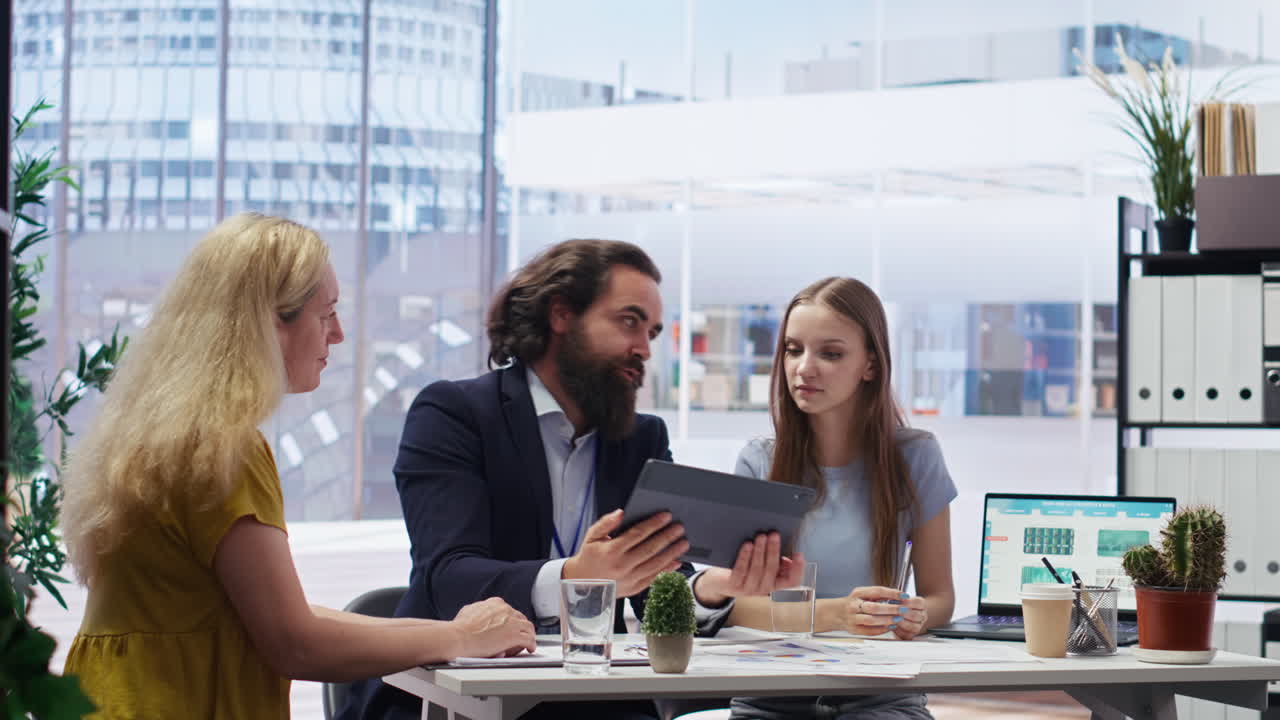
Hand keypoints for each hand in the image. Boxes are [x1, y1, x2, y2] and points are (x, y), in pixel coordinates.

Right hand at [451, 598, 536, 657]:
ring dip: (529, 635)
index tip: (511, 627)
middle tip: (521, 636)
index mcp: (495, 603)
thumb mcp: (467, 612)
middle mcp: (505, 609)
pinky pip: (529, 640)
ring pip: (528, 628)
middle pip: (520, 618)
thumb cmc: (459, 628)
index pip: (509, 611)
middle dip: (521, 627)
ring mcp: (511, 622)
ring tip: (528, 643)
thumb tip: (477, 616)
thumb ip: (477, 612)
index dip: (511, 620)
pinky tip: (530, 648)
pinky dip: (531, 644)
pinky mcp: (514, 635)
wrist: (459, 637)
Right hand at [562, 510, 687, 596]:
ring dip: (672, 553)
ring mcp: (629, 579)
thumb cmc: (589, 557)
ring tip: (683, 543)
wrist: (583, 583)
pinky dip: (667, 570)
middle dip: (667, 537)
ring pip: (655, 564)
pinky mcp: (634, 588)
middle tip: (679, 528)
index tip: (666, 516)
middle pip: (650, 549)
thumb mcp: (592, 536)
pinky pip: (654, 578)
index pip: (637, 534)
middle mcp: (622, 565)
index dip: (653, 524)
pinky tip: (676, 561)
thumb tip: (620, 513)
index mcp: (611, 551)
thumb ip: (606, 523)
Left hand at [693, 533, 804, 605]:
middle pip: (772, 570)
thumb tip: (786, 552)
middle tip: (774, 535)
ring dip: (760, 551)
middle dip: (773, 550)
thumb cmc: (746, 569)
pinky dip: (745, 557)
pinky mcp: (734, 585)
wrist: (720, 582)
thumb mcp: (764, 565)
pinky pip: (740, 570)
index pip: (792, 581)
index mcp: (775, 584)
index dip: (797, 569)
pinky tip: (747, 545)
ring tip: (761, 536)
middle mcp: (763, 589)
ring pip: (757, 569)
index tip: (799, 554)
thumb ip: (776, 561)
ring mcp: (748, 589)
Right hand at [844, 586, 924, 637]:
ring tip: (898, 619)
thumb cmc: (855, 603)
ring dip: (887, 620)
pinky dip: (881, 630)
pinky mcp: (853, 629)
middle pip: (874, 607)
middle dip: (891, 609)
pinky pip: (869, 631)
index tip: (904, 596)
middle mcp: (853, 605)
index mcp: (858, 593)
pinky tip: (890, 627)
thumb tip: (899, 597)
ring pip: (871, 620)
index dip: (892, 594)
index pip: (877, 591)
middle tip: (903, 610)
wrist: (837, 613)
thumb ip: (878, 595)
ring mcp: (852, 618)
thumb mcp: (863, 594)